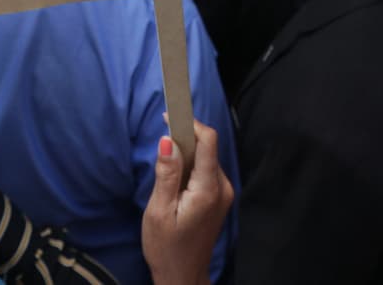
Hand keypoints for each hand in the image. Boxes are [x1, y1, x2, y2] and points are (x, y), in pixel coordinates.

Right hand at [142, 120, 233, 284]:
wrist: (182, 276)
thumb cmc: (166, 247)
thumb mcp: (158, 211)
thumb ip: (166, 174)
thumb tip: (168, 139)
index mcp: (208, 189)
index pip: (208, 141)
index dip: (190, 122)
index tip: (170, 113)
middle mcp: (223, 188)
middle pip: (207, 147)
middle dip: (185, 137)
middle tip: (161, 138)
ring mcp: (224, 193)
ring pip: (206, 158)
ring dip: (186, 153)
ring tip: (165, 163)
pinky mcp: (220, 198)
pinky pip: (206, 171)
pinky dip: (191, 166)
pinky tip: (175, 178)